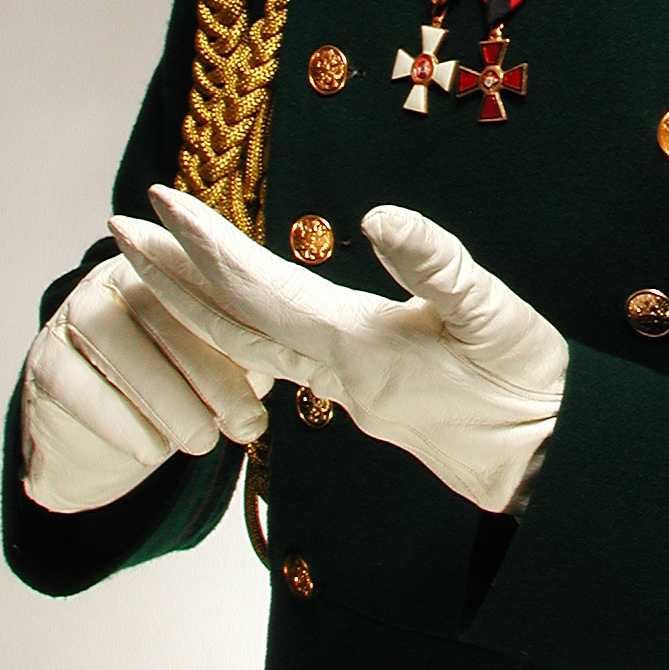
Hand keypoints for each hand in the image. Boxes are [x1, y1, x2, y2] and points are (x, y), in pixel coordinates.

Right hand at [21, 252, 271, 513]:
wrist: (100, 441)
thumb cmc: (172, 391)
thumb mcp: (212, 365)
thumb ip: (245, 350)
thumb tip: (296, 358)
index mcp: (163, 267)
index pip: (202, 291)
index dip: (235, 335)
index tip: (270, 383)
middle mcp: (114, 279)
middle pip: (163, 317)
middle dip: (210, 375)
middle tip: (246, 425)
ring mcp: (71, 315)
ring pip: (120, 348)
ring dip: (166, 399)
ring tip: (202, 443)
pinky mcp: (44, 361)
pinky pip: (78, 384)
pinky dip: (118, 420)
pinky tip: (150, 452)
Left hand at [111, 186, 568, 515]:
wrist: (549, 467)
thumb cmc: (528, 390)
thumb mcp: (493, 314)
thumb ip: (437, 265)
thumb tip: (379, 214)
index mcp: (354, 347)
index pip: (257, 288)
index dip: (204, 245)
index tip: (158, 202)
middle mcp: (334, 372)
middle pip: (231, 321)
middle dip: (170, 275)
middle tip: (119, 227)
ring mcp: (346, 390)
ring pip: (249, 343)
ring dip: (198, 301)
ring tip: (158, 265)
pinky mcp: (367, 395)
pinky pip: (280, 358)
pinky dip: (243, 328)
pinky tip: (242, 313)